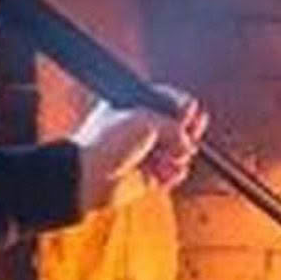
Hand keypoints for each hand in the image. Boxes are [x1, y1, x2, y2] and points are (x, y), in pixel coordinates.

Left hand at [73, 86, 207, 212]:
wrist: (90, 174)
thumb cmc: (109, 141)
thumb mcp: (146, 120)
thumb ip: (174, 127)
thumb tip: (188, 145)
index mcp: (135, 108)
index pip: (169, 102)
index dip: (183, 107)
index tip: (190, 112)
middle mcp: (141, 130)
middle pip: (179, 128)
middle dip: (187, 133)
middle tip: (188, 136)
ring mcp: (146, 154)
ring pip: (180, 153)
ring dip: (178, 157)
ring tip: (168, 159)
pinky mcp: (149, 177)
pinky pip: (174, 174)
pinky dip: (174, 174)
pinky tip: (165, 173)